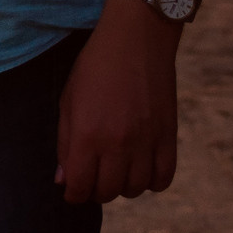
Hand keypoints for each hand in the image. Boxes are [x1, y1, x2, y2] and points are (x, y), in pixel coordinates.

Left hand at [55, 0, 180, 202]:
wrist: (136, 40)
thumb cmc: (94, 67)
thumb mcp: (68, 100)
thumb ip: (65, 142)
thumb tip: (63, 180)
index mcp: (87, 135)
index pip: (80, 186)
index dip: (74, 193)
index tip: (73, 188)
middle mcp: (118, 144)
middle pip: (107, 192)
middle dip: (95, 190)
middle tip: (93, 175)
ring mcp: (146, 142)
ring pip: (135, 189)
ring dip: (123, 185)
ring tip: (116, 168)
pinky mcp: (169, 137)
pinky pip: (163, 179)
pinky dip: (151, 180)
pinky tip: (141, 167)